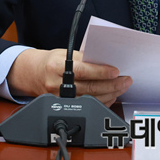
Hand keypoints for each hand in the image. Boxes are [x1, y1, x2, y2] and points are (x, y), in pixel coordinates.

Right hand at [8, 48, 131, 105]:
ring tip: (122, 87)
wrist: (33, 74)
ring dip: (110, 94)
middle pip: (89, 87)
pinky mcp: (64, 106)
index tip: (116, 71)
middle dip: (111, 85)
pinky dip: (101, 102)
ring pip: (90, 99)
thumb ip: (83, 57)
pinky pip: (87, 106)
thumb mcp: (65, 53)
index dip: (100, 72)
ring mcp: (60, 97)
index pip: (83, 70)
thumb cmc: (52, 61)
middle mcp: (58, 83)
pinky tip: (111, 96)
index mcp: (58, 66)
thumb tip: (106, 61)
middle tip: (126, 80)